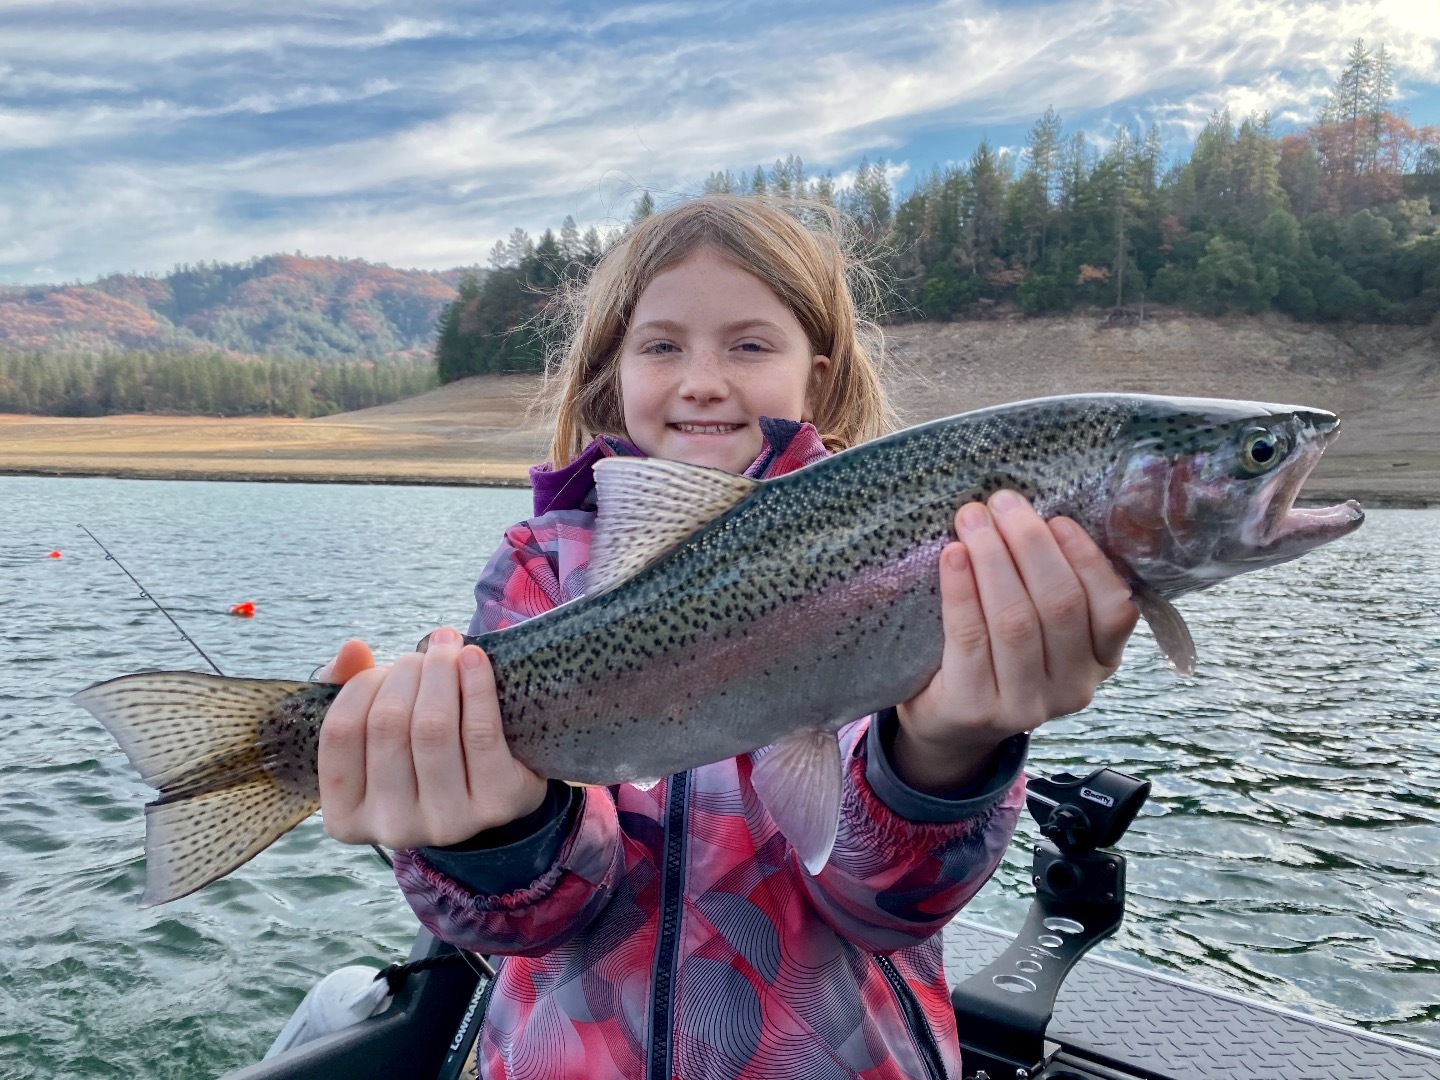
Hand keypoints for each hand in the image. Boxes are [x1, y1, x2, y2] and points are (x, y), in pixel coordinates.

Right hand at [316, 627, 547, 848]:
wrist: (489, 788)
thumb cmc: (417, 752)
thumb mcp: (373, 729)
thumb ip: (347, 686)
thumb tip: (352, 649)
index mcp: (347, 817)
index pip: (341, 733)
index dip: (360, 686)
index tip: (381, 667)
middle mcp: (392, 828)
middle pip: (388, 725)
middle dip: (406, 672)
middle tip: (425, 653)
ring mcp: (446, 823)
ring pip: (433, 727)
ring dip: (440, 672)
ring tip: (448, 647)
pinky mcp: (495, 804)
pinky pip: (480, 733)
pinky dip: (476, 686)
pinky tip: (474, 659)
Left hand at [893, 491, 1138, 794]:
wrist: (948, 722)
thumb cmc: (998, 655)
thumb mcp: (1044, 629)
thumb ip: (1052, 584)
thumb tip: (1037, 513)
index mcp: (1101, 660)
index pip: (1113, 609)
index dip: (1086, 559)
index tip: (1056, 518)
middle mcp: (1073, 688)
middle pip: (1059, 606)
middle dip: (1030, 545)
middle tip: (1002, 503)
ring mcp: (1026, 706)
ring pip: (1015, 621)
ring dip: (993, 560)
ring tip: (973, 519)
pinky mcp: (977, 709)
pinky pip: (970, 639)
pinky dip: (961, 590)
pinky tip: (952, 556)